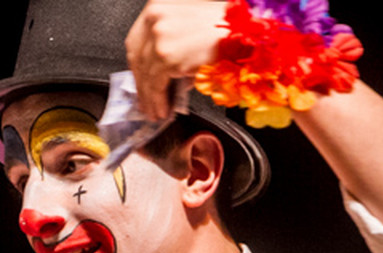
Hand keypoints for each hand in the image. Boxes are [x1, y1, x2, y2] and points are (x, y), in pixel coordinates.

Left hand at [125, 0, 227, 118]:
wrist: (245, 33)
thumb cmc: (226, 28)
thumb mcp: (191, 26)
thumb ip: (172, 44)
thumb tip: (164, 74)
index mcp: (158, 4)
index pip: (137, 39)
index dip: (137, 65)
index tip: (139, 79)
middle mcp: (155, 17)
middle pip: (137, 57)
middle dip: (140, 83)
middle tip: (144, 100)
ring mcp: (159, 36)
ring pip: (145, 74)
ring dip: (149, 98)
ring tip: (154, 111)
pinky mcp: (166, 56)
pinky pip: (156, 85)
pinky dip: (157, 101)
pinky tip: (162, 110)